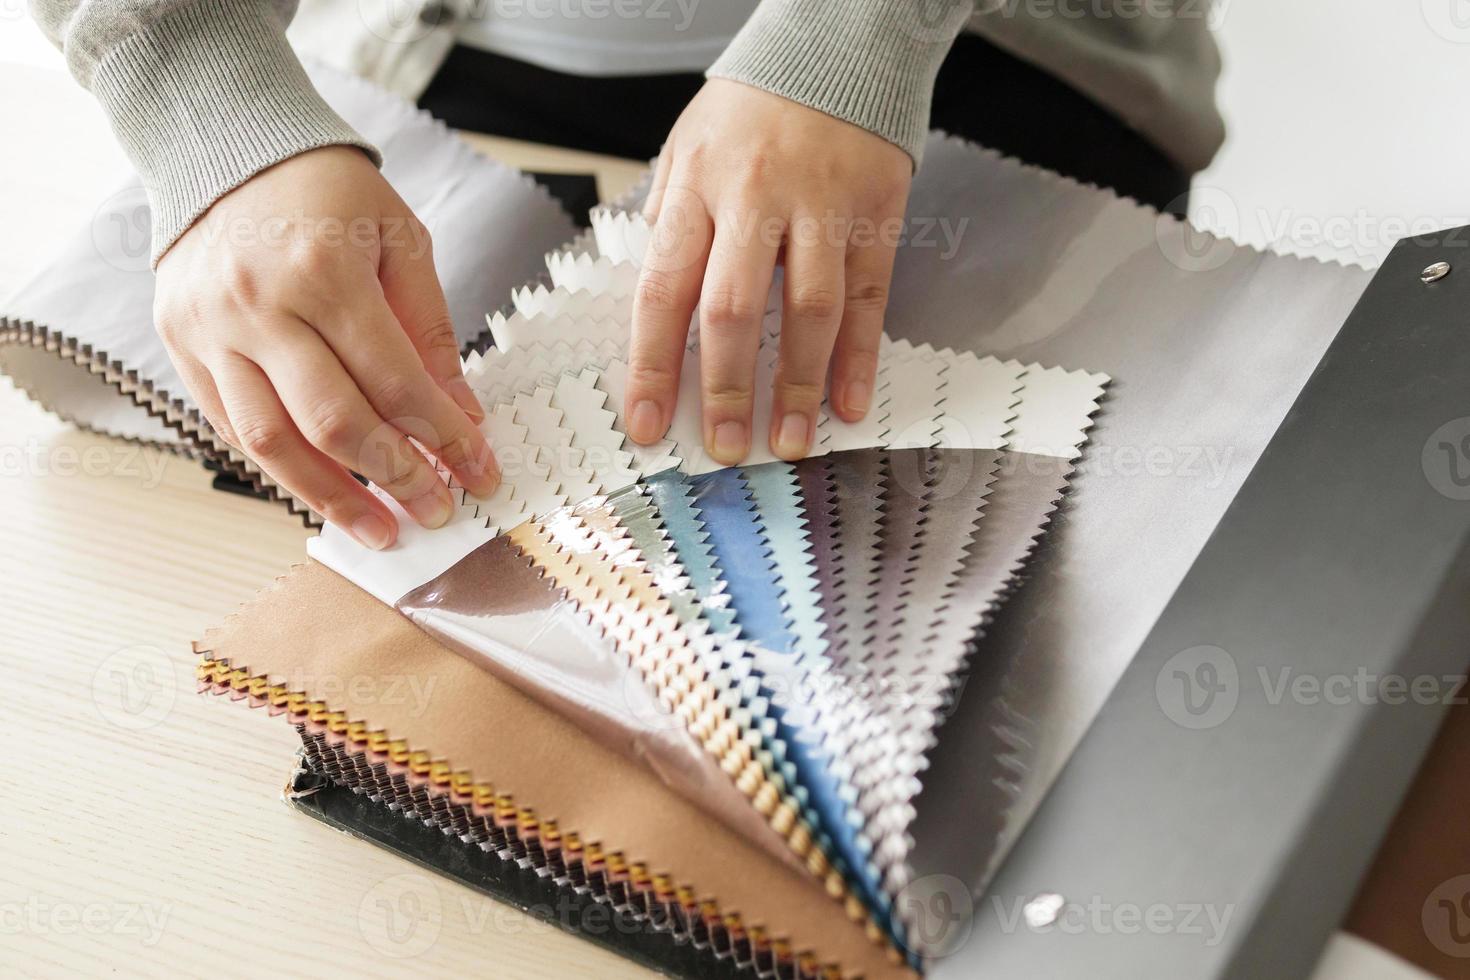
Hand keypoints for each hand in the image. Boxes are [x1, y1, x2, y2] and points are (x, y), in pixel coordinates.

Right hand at [154, 146, 496, 549]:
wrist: (227, 147)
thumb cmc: (325, 192)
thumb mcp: (400, 240)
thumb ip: (429, 330)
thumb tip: (461, 415)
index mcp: (324, 272)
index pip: (396, 383)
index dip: (444, 438)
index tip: (479, 471)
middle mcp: (260, 307)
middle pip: (334, 422)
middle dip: (395, 477)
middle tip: (435, 509)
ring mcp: (212, 332)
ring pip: (272, 442)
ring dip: (332, 498)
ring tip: (379, 530)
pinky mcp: (182, 347)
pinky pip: (233, 428)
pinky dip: (282, 468)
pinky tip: (324, 491)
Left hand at [626, 79, 911, 464]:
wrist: (839, 44)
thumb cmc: (752, 105)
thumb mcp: (687, 145)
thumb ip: (671, 219)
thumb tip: (658, 299)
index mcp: (697, 185)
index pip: (665, 290)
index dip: (654, 365)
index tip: (647, 422)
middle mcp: (757, 198)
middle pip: (735, 310)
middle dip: (727, 388)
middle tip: (727, 447)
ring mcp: (822, 208)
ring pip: (810, 312)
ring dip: (800, 386)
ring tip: (791, 440)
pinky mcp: (874, 215)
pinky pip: (869, 298)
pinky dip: (860, 356)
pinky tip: (849, 403)